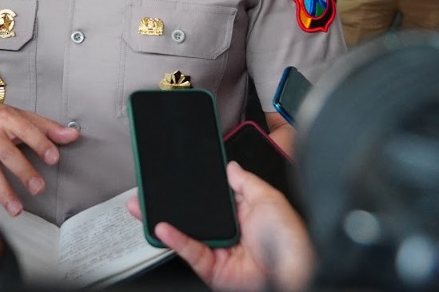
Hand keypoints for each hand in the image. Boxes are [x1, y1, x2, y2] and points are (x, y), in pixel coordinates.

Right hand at [0, 98, 79, 216]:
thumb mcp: (16, 114)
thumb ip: (45, 127)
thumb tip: (73, 135)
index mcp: (5, 118)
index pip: (26, 130)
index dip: (40, 143)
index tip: (53, 158)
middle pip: (8, 153)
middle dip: (23, 171)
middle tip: (38, 188)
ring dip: (4, 192)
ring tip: (17, 209)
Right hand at [127, 162, 314, 291]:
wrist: (294, 273)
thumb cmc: (290, 240)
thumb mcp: (269, 199)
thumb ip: (246, 182)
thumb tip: (231, 166)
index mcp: (243, 213)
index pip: (211, 197)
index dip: (193, 187)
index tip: (174, 176)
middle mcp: (229, 232)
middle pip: (193, 214)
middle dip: (169, 202)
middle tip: (150, 189)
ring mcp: (218, 250)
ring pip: (185, 232)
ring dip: (164, 219)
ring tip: (144, 206)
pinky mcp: (211, 268)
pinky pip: (188, 251)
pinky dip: (173, 239)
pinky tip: (162, 228)